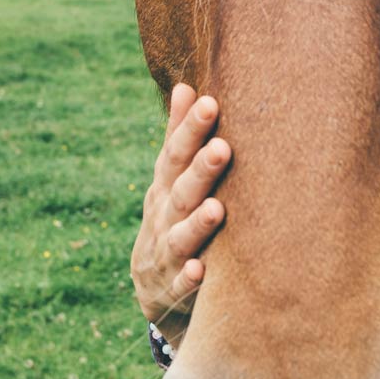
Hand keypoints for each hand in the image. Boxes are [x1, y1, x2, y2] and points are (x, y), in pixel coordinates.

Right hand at [130, 84, 230, 348]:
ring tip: (216, 209)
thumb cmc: (175, 220)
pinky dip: (190, 279)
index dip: (189, 131)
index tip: (210, 103)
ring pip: (181, 239)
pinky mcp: (174, 291)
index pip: (174, 156)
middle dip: (200, 171)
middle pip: (180, 192)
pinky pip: (182, 286)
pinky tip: (202, 271)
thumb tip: (187, 86)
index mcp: (164, 189)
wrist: (157, 292)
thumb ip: (179, 139)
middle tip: (222, 148)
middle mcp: (163, 219)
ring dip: (197, 224)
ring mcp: (167, 256)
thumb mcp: (172, 181)